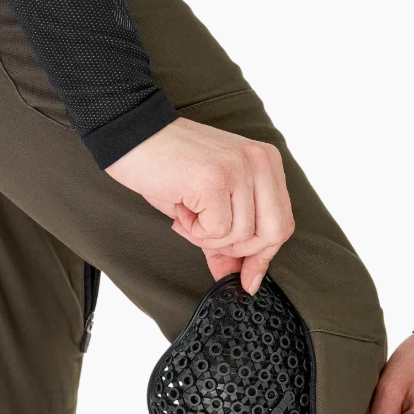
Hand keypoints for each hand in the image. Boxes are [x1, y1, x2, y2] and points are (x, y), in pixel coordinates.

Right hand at [105, 117, 293, 293]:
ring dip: (208, 237)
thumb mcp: (207, 204)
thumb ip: (229, 240)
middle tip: (206, 236)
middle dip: (238, 250)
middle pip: (272, 233)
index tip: (247, 278)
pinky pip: (217, 230)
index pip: (282, 222)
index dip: (263, 256)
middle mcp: (260, 161)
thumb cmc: (167, 166)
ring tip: (188, 213)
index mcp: (266, 162)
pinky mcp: (215, 180)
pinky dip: (194, 230)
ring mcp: (239, 169)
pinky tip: (182, 208)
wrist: (130, 135)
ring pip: (241, 236)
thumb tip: (243, 279)